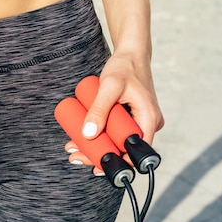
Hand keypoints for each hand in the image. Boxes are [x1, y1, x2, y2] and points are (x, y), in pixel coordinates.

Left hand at [66, 52, 164, 173]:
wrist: (130, 53)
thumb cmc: (124, 67)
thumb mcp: (109, 86)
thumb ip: (99, 109)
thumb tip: (88, 134)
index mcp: (149, 119)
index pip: (135, 152)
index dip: (116, 163)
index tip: (96, 168)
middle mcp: (147, 124)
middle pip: (123, 149)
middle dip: (98, 155)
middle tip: (74, 157)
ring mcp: (138, 121)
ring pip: (117, 141)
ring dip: (96, 146)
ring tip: (72, 148)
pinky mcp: (129, 118)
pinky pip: (115, 131)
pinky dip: (99, 135)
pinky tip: (81, 139)